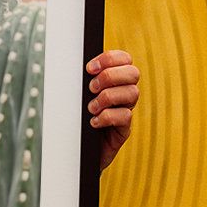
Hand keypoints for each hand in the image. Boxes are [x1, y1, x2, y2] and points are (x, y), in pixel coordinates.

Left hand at [86, 49, 139, 170]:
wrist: (76, 148)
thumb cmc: (76, 118)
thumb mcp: (78, 95)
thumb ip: (82, 80)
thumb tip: (74, 65)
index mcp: (114, 80)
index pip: (124, 59)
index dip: (110, 58)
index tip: (89, 68)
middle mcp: (123, 93)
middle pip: (133, 73)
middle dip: (110, 76)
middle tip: (91, 88)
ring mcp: (125, 110)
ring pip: (132, 93)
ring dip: (107, 97)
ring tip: (91, 108)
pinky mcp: (123, 129)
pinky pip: (125, 116)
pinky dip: (107, 117)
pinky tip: (93, 122)